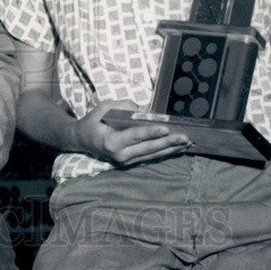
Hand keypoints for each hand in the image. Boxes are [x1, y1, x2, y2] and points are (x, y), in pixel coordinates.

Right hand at [70, 100, 189, 166]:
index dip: (151, 132)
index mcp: (112, 141)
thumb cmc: (93, 121)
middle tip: (186, 137)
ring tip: (187, 143)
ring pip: (153, 155)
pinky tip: (178, 148)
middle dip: (169, 142)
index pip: (135, 135)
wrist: (82, 140)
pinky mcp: (131, 163)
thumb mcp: (104, 108)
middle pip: (149, 148)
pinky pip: (150, 157)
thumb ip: (123, 106)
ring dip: (171, 149)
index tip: (166, 128)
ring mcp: (126, 161)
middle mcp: (120, 155)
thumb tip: (143, 110)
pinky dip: (165, 153)